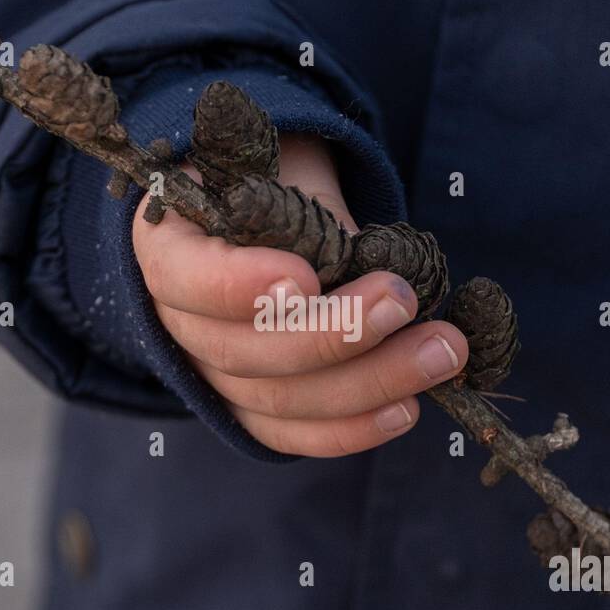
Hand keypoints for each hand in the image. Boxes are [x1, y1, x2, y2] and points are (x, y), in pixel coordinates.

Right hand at [132, 133, 467, 455]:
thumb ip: (313, 219)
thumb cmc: (279, 187)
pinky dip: (353, 429)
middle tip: (402, 301)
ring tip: (440, 352)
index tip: (306, 278)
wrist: (271, 217)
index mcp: (169, 247)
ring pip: (277, 400)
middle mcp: (178, 321)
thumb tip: (376, 269)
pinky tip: (407, 408)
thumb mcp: (286, 175)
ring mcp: (213, 374)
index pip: (184, 279)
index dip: (240, 288)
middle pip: (240, 351)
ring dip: (367, 382)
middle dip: (334, 333)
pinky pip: (294, 434)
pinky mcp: (252, 410)